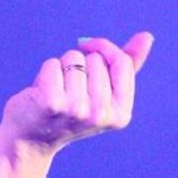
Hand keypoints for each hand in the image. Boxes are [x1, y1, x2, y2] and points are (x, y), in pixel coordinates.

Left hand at [0, 32, 154, 156]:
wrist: (30, 141)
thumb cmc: (68, 111)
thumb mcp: (102, 93)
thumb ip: (126, 66)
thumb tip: (147, 36)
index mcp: (121, 114)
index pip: (122, 63)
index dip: (104, 49)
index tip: (89, 49)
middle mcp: (101, 114)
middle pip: (95, 59)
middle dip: (80, 65)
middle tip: (69, 91)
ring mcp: (77, 109)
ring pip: (73, 58)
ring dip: (62, 68)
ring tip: (56, 92)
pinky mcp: (51, 101)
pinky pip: (53, 64)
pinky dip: (45, 72)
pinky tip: (41, 93)